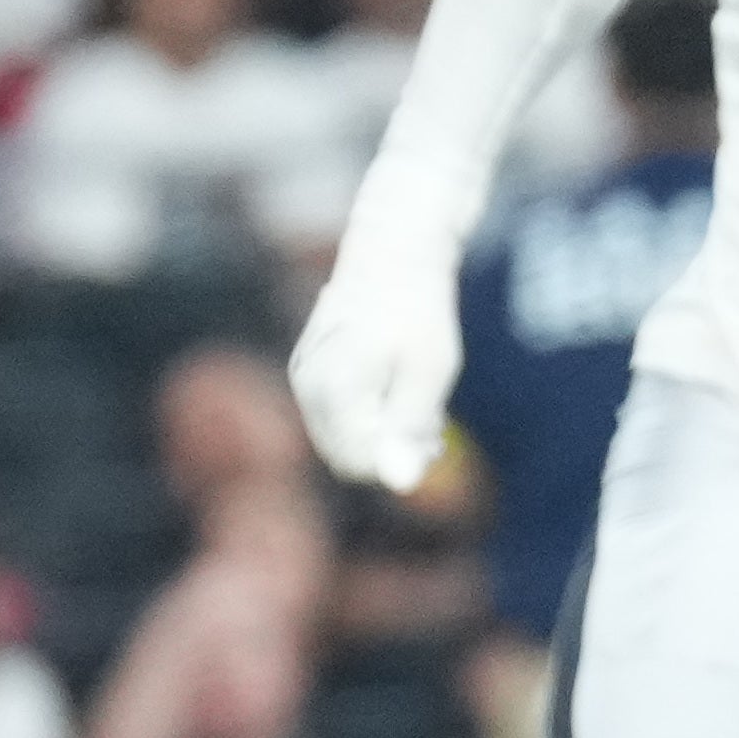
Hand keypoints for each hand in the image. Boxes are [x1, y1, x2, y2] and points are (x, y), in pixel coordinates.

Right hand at [288, 227, 464, 492]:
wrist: (393, 251)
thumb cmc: (419, 310)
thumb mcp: (430, 372)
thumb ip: (409, 431)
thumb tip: (400, 486)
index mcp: (335, 388)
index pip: (361, 464)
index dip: (400, 461)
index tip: (436, 438)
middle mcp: (307, 386)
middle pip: (345, 458)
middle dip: (389, 453)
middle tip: (434, 427)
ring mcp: (302, 378)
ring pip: (338, 440)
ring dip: (379, 437)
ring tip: (420, 409)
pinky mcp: (306, 372)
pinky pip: (333, 418)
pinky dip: (366, 418)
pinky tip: (395, 393)